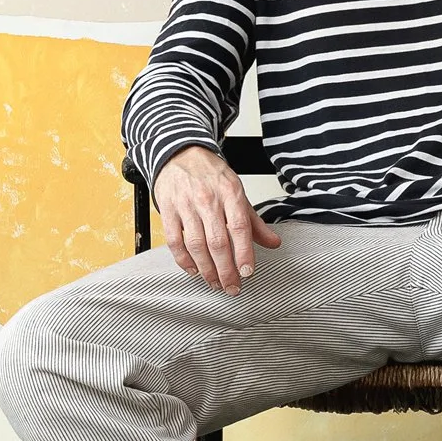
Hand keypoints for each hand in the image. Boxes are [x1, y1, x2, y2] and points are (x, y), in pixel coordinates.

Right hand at [153, 147, 281, 294]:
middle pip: (217, 241)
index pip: (240, 227)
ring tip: (214, 282)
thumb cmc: (210, 175)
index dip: (244, 253)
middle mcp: (208, 199)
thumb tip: (273, 243)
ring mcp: (186, 204)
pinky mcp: (168, 209)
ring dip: (206, 269)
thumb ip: (254, 221)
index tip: (247, 272)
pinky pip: (174, 240)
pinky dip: (183, 260)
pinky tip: (193, 270)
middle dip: (225, 270)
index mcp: (231, 193)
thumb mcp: (237, 192)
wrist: (179, 153)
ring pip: (196, 244)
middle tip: (232, 287)